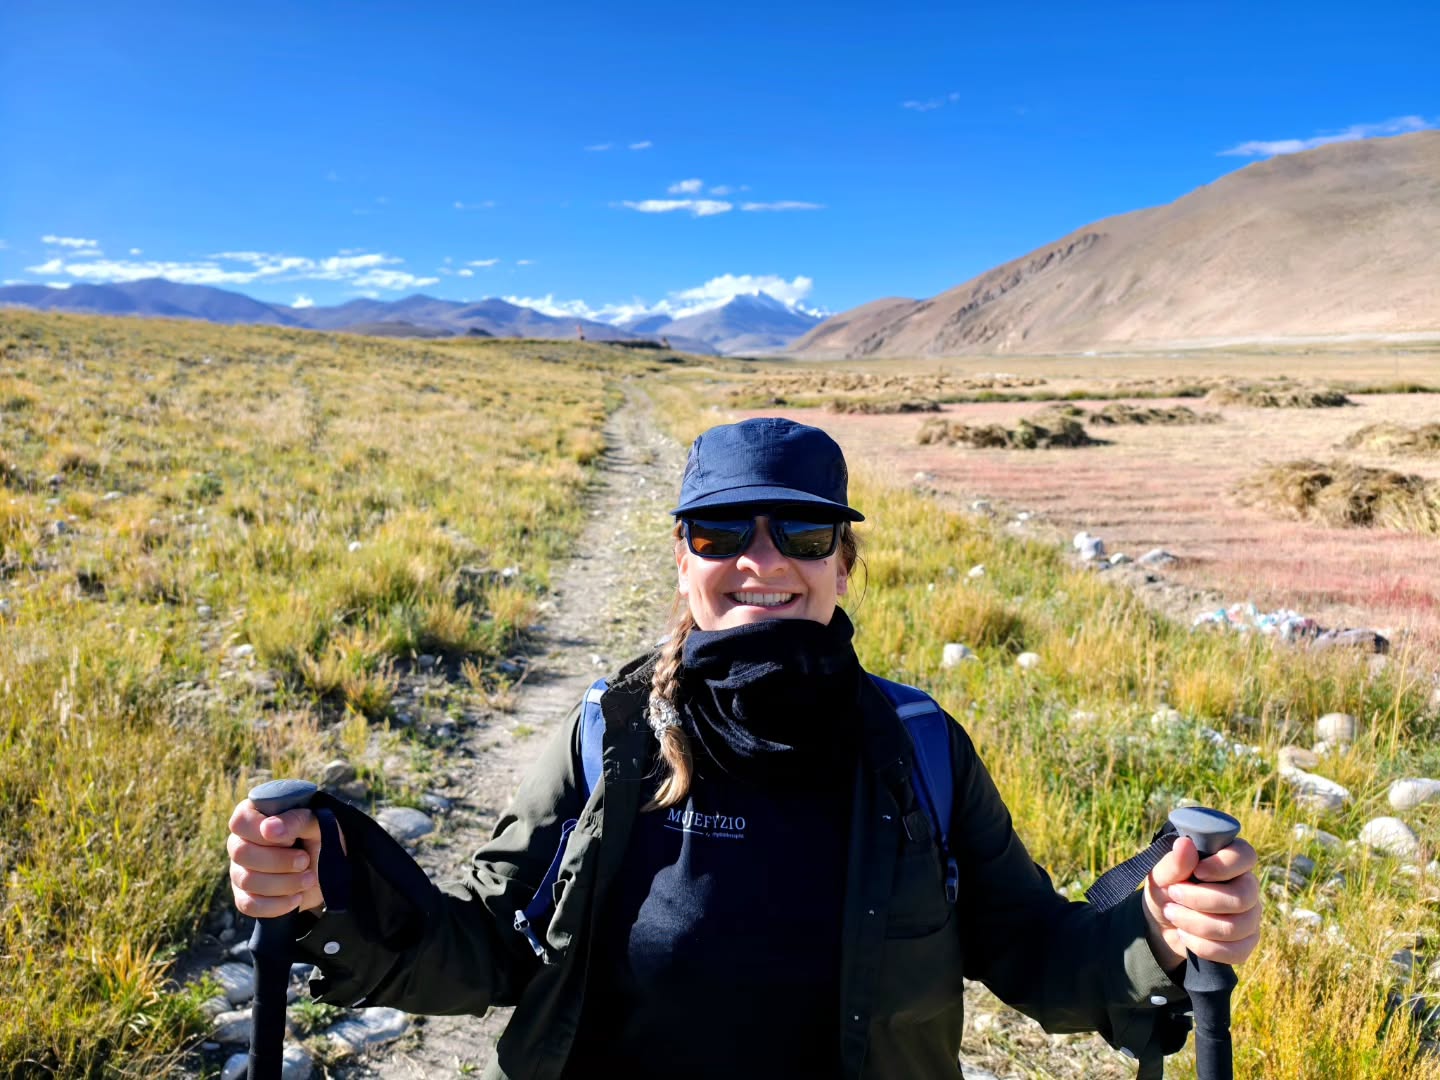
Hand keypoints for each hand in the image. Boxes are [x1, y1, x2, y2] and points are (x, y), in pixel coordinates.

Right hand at [227, 799, 343, 916]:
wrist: (330, 870)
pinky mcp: (245, 897)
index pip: (240, 822)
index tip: (290, 840)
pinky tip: (296, 897)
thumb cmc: (320, 839)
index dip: (262, 832)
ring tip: (309, 878)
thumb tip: (268, 828)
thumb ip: (296, 820)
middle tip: (305, 860)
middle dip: (279, 861)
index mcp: (254, 817)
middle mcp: (240, 843)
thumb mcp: (317, 824)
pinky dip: (277, 904)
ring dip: (284, 883)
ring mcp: (240, 871)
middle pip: (241, 853)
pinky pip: (249, 905)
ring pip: (247, 880)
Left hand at [1142, 835, 1260, 970]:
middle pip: (1241, 897)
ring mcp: (1250, 916)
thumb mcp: (1161, 874)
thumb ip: (1174, 862)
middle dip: (1200, 900)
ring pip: (1236, 926)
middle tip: (1173, 894)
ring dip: (1196, 923)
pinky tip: (1185, 936)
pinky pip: (1236, 951)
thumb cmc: (1166, 889)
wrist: (1162, 923)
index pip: (1245, 855)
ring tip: (1172, 914)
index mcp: (1230, 860)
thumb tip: (1185, 844)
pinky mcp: (1246, 943)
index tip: (1197, 872)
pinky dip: (1204, 946)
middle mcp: (1247, 887)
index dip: (1223, 865)